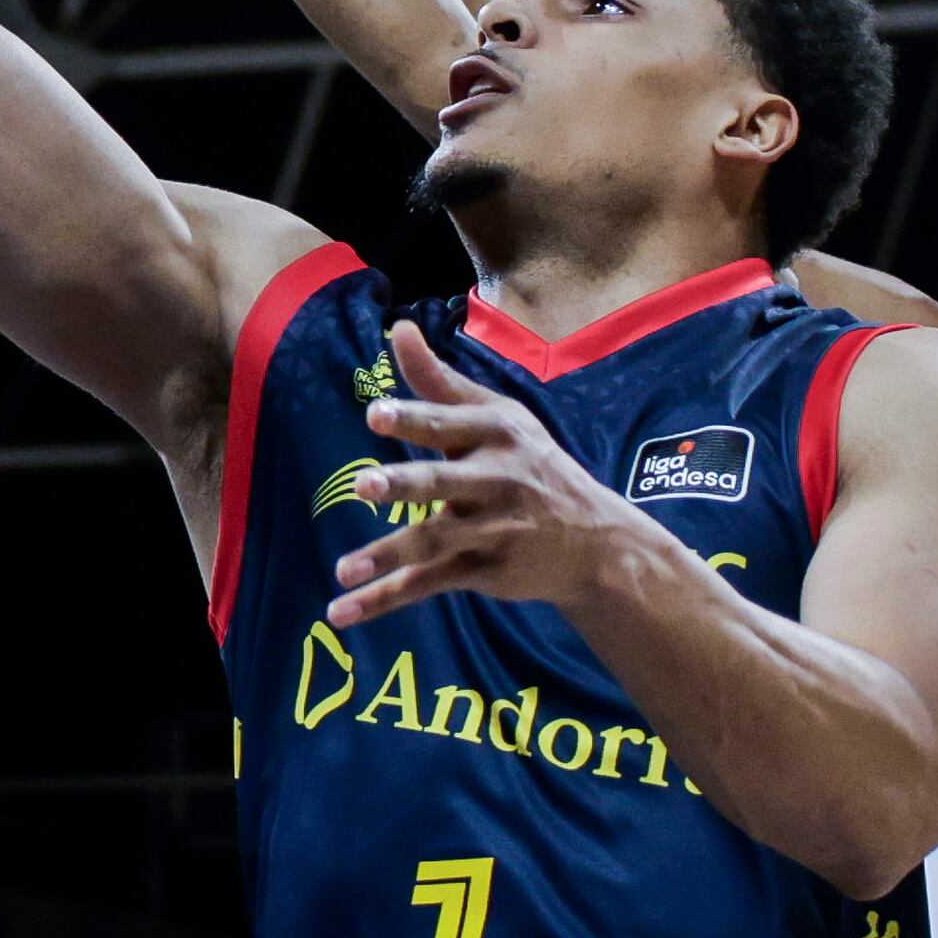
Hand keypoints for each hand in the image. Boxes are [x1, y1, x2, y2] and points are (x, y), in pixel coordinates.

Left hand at [330, 319, 643, 623]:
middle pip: (443, 482)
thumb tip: (397, 327)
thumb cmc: (531, 465)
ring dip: (388, 556)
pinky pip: (428, 584)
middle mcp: (497, 480)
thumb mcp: (497, 416)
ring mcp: (493, 530)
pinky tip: (341, 609)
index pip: (448, 423)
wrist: (596, 542)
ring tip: (343, 569)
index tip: (375, 415)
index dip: (413, 419)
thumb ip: (439, 381)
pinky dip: (383, 599)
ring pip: (433, 541)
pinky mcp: (486, 572)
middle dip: (405, 484)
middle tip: (365, 485)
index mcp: (497, 433)